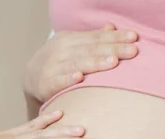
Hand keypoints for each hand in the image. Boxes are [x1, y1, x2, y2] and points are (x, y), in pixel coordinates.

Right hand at [24, 24, 138, 103]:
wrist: (30, 78)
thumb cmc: (58, 62)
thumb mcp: (73, 46)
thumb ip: (91, 39)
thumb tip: (111, 27)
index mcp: (70, 39)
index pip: (97, 37)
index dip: (116, 37)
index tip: (134, 38)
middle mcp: (61, 50)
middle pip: (91, 49)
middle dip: (113, 49)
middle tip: (132, 51)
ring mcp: (53, 67)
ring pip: (77, 64)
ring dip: (95, 63)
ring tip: (113, 63)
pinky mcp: (46, 84)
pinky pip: (59, 81)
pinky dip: (68, 79)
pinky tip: (80, 78)